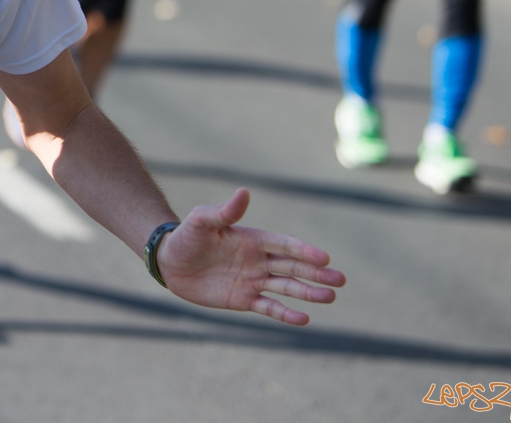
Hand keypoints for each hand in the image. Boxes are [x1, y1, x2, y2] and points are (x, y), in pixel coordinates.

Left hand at [155, 188, 344, 325]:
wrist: (169, 262)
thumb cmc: (186, 237)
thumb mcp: (202, 221)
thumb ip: (224, 212)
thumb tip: (244, 192)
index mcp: (253, 239)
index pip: (284, 245)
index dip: (304, 251)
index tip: (324, 258)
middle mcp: (258, 260)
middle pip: (293, 267)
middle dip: (316, 273)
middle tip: (340, 280)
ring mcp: (253, 280)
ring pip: (286, 287)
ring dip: (308, 293)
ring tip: (331, 297)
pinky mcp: (244, 299)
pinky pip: (269, 307)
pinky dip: (286, 314)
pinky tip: (304, 319)